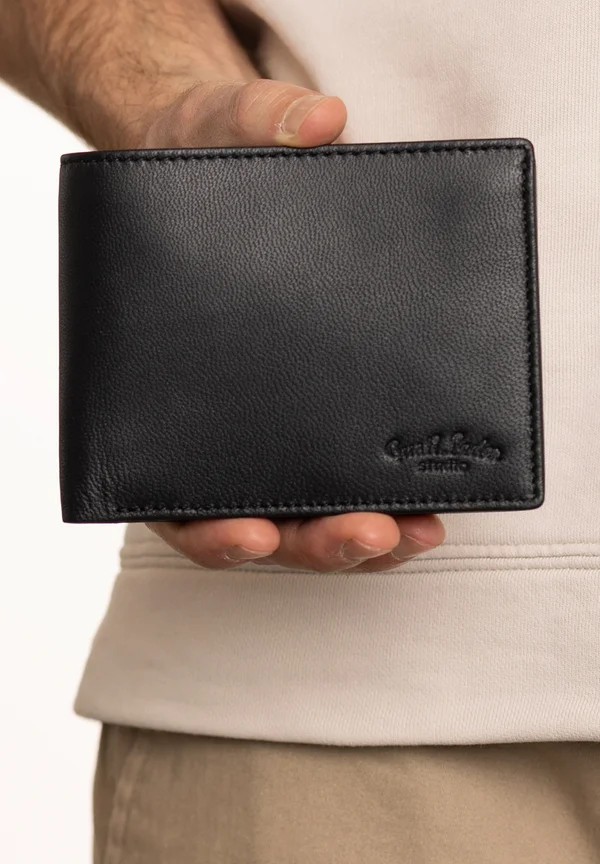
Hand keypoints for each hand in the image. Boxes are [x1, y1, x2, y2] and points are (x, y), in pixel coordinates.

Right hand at [144, 77, 444, 570]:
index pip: (178, 497)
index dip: (211, 531)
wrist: (228, 163)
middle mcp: (228, 428)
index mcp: (171, 402)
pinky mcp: (334, 405)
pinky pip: (358, 469)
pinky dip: (391, 495)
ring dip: (365, 538)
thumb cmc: (200, 166)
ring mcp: (284, 424)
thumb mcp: (213, 136)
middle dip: (315, 541)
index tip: (251, 535)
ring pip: (315, 514)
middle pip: (262, 522)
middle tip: (369, 532)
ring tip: (417, 530)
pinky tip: (436, 492)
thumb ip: (251, 126)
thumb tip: (318, 124)